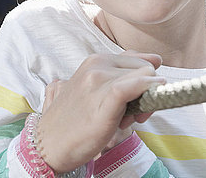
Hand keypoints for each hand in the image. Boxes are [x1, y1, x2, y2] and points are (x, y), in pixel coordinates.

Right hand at [37, 51, 163, 172]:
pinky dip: (147, 91)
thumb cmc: (76, 119)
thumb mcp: (99, 88)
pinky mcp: (104, 99)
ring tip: (127, 119)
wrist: (49, 145)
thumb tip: (156, 59)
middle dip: (147, 89)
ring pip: (146, 76)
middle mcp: (97, 65)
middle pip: (146, 68)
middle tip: (133, 113)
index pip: (139, 60)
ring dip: (146, 100)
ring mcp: (99, 81)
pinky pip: (135, 86)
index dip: (146, 81)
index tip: (141, 100)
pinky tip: (144, 109)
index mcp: (97, 59)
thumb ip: (125, 71)